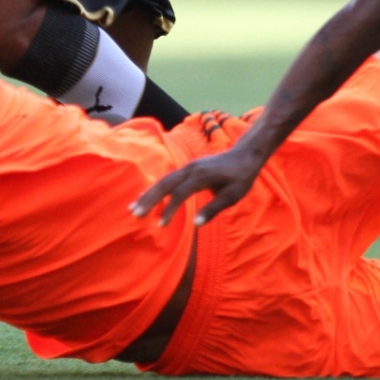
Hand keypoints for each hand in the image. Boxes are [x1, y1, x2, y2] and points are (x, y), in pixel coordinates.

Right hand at [131, 148, 262, 227]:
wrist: (245, 154)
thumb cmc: (241, 177)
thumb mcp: (232, 196)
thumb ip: (213, 209)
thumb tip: (195, 224)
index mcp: (202, 176)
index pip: (180, 193)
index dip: (169, 209)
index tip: (161, 225)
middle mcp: (191, 168)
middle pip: (165, 184)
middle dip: (149, 199)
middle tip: (134, 213)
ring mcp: (188, 166)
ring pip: (164, 180)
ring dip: (149, 193)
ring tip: (134, 207)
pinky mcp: (188, 168)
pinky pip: (168, 177)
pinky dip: (156, 187)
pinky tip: (147, 196)